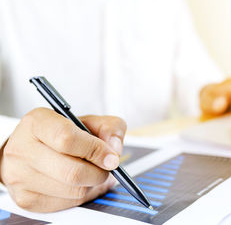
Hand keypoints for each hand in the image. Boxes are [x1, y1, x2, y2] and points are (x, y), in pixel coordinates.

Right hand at [0, 108, 126, 211]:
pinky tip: (83, 183)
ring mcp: (20, 176)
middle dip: (99, 172)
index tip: (111, 157)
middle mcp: (22, 149)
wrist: (27, 151)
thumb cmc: (60, 134)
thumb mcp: (86, 120)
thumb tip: (114, 148)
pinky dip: (83, 195)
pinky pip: (67, 204)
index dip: (95, 149)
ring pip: (73, 190)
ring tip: (94, 173)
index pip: (66, 138)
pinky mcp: (26, 199)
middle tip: (107, 167)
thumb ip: (108, 127)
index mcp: (37, 123)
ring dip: (93, 184)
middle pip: (72, 171)